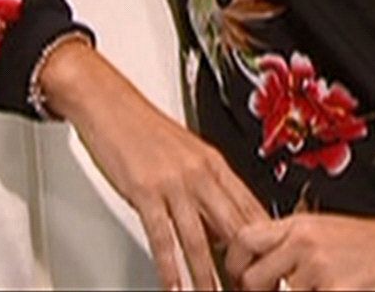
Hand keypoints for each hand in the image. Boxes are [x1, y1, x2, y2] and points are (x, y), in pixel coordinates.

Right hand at [39, 40, 264, 290]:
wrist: (106, 101)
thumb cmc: (141, 127)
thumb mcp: (185, 154)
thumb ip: (205, 186)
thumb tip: (219, 222)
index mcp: (214, 164)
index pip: (250, 209)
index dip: (262, 242)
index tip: (267, 265)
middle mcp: (200, 174)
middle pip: (233, 227)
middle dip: (242, 264)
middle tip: (248, 287)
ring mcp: (174, 183)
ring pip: (199, 239)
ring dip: (207, 275)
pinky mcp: (145, 191)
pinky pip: (162, 236)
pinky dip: (169, 266)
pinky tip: (173, 284)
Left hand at [223, 211, 374, 290]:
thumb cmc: (372, 242)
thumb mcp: (324, 230)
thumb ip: (290, 245)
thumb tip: (260, 266)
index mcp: (298, 226)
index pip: (243, 240)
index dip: (234, 265)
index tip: (239, 278)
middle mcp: (304, 245)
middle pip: (253, 279)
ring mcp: (320, 271)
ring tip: (315, 288)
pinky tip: (335, 289)